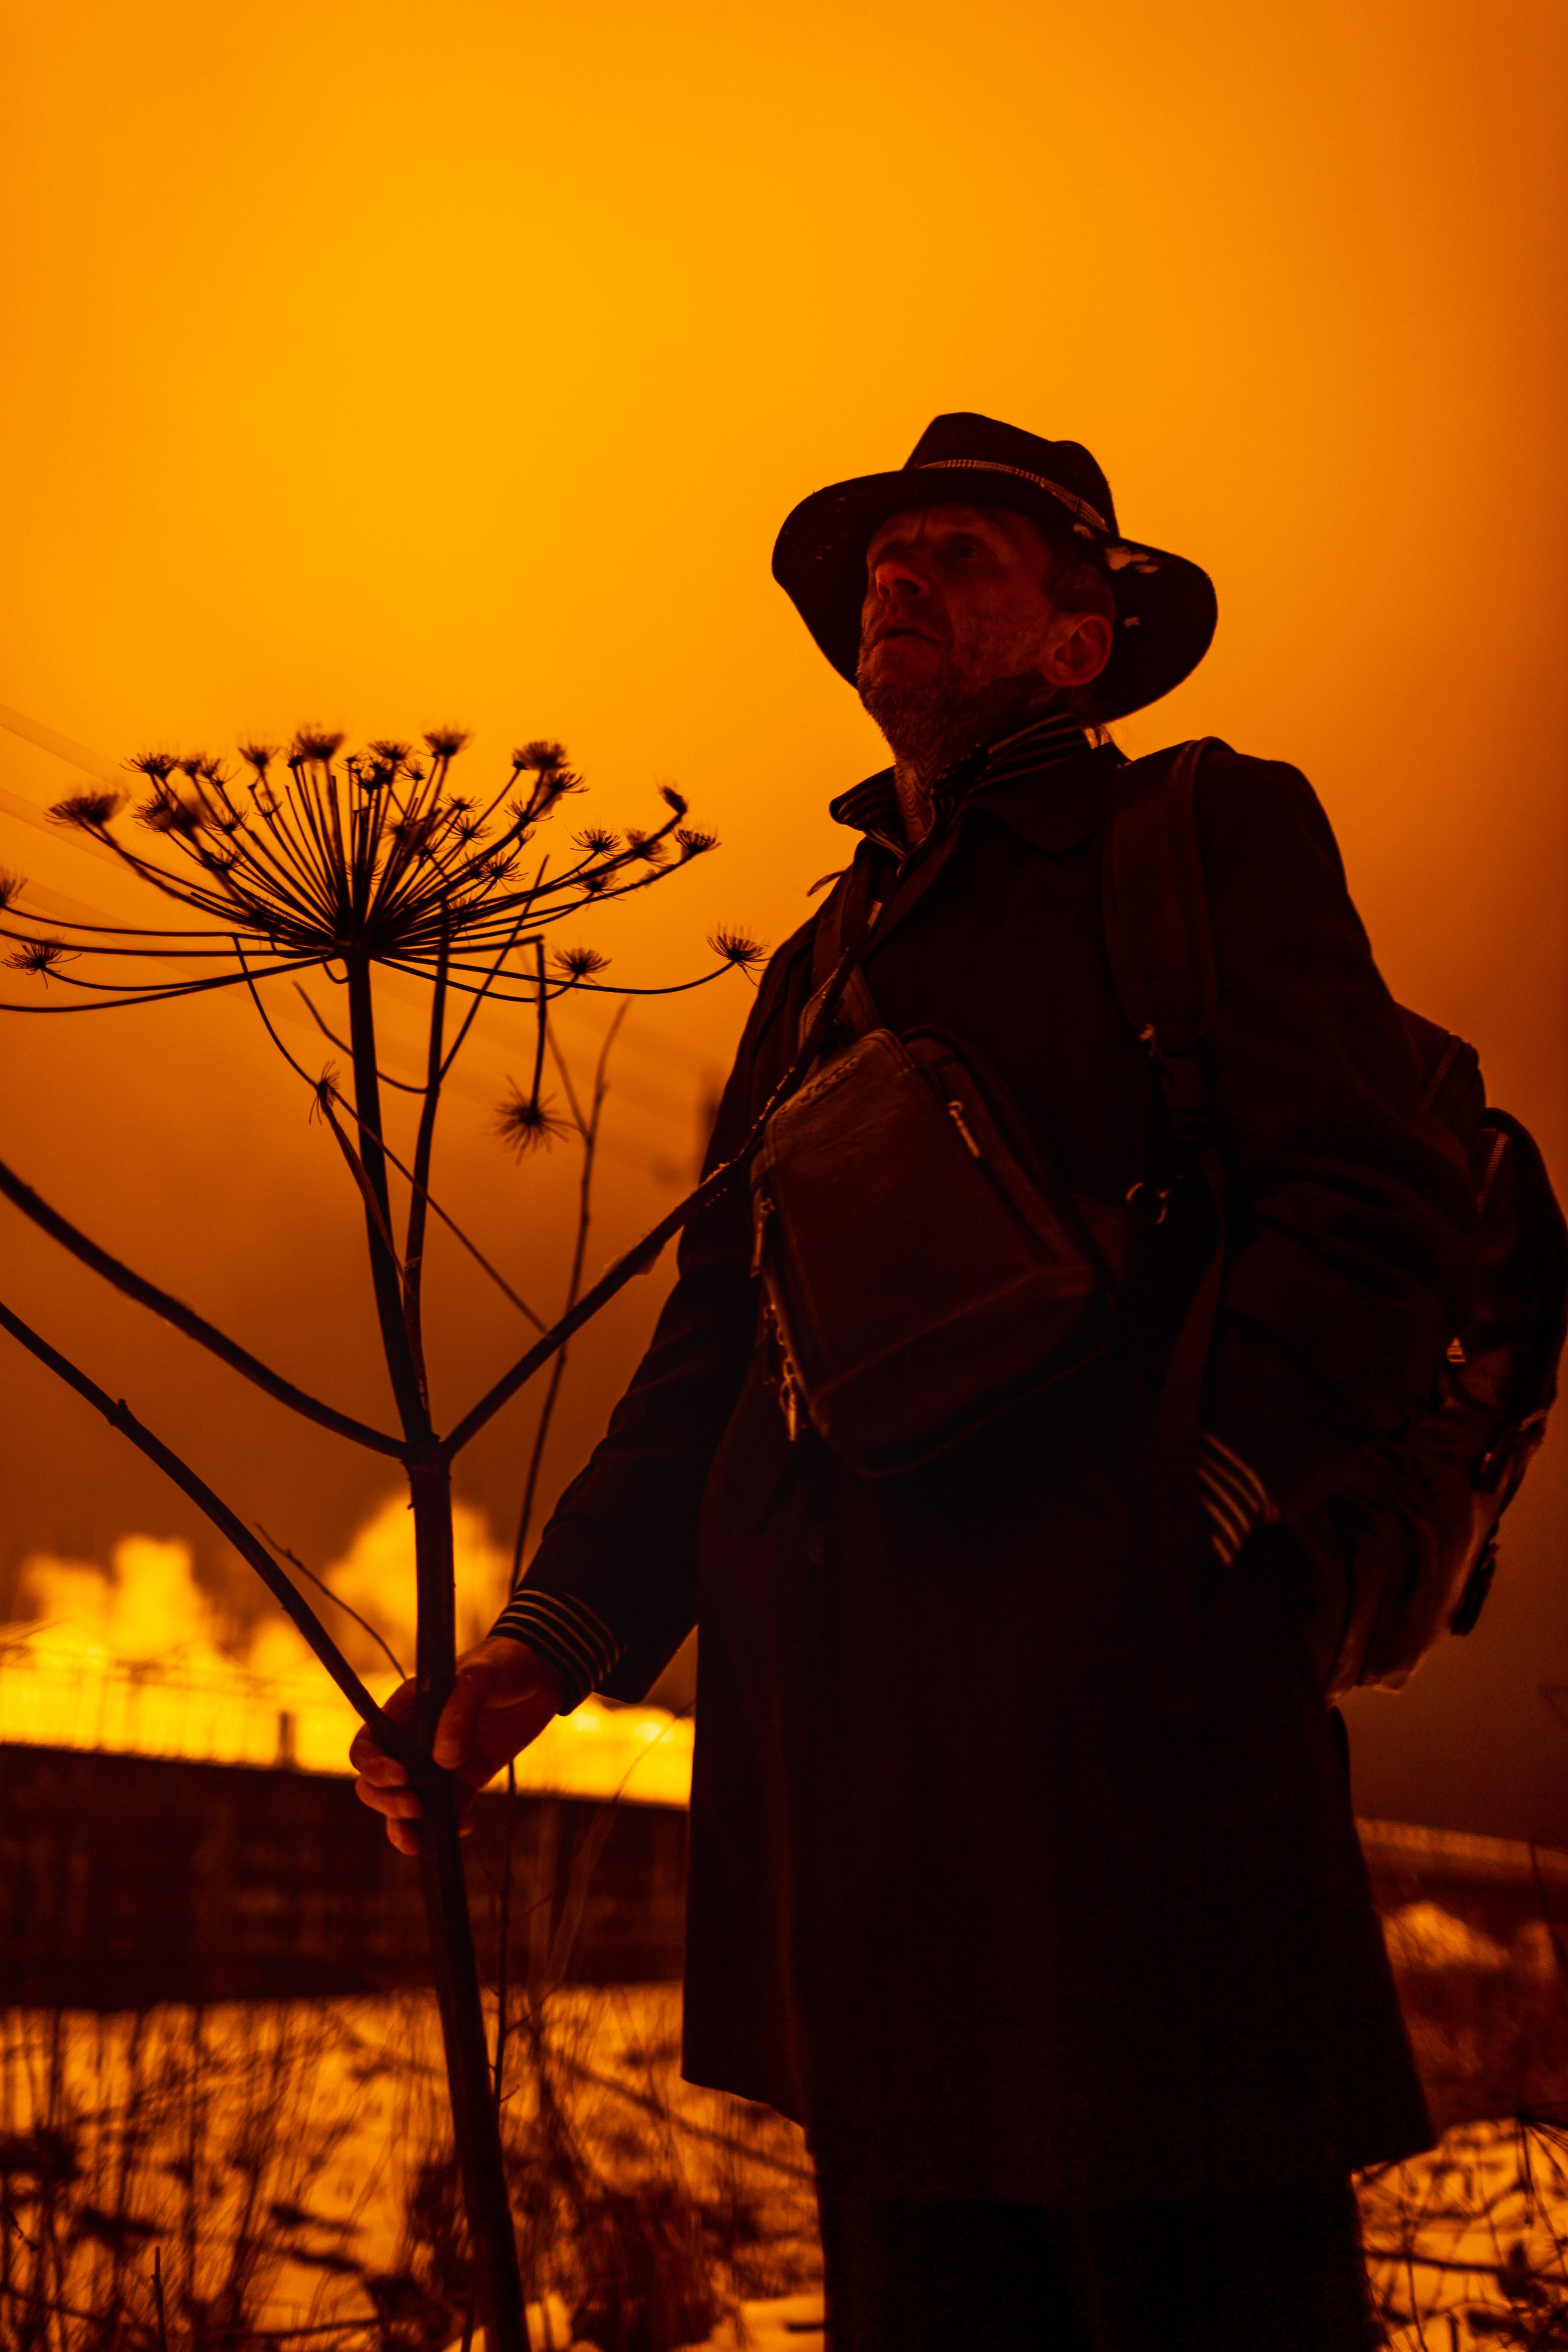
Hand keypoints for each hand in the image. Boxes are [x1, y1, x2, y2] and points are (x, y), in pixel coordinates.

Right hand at [350, 1636, 563, 1855]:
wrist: (545, 1672)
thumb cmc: (504, 1663)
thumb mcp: (482, 1675)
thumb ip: (460, 1710)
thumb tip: (442, 1761)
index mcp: (405, 1712)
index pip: (368, 1746)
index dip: (373, 1767)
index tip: (400, 1776)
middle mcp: (415, 1743)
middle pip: (377, 1784)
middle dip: (386, 1803)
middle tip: (414, 1808)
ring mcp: (440, 1764)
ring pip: (408, 1806)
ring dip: (407, 1827)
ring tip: (420, 1843)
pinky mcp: (469, 1778)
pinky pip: (450, 1811)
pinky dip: (451, 1825)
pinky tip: (465, 1827)